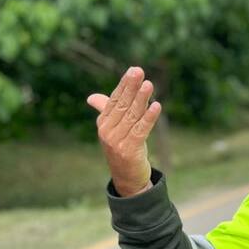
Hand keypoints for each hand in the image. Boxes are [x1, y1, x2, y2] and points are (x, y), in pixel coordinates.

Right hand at [86, 66, 161, 196]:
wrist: (127, 178)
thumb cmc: (123, 148)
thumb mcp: (114, 129)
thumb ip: (106, 111)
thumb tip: (91, 97)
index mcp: (104, 122)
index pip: (115, 99)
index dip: (125, 85)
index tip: (134, 70)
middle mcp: (108, 131)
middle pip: (122, 105)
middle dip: (131, 87)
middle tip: (139, 71)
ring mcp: (117, 141)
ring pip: (132, 116)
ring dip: (141, 99)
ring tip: (149, 85)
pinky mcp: (129, 150)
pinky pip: (141, 130)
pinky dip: (149, 118)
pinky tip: (156, 106)